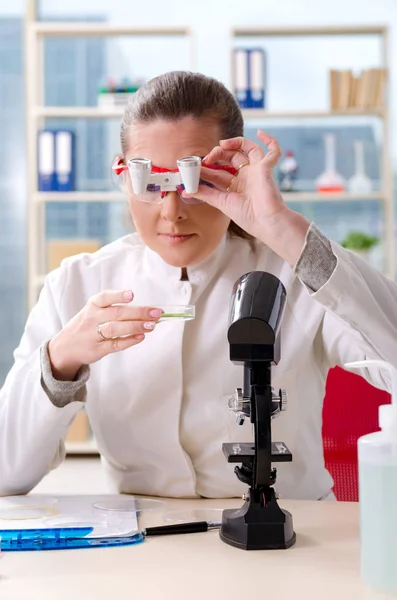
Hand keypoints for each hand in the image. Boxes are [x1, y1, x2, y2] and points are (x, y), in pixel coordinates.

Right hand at [48, 290, 162, 380]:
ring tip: (152, 325)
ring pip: (115, 329)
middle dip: (138, 312)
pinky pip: (115, 344)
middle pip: (116, 313)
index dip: (118, 295)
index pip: (104, 297)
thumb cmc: (86, 325)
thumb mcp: (93, 311)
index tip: (131, 295)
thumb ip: (115, 308)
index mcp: (93, 306)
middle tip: (156, 313)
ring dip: (135, 326)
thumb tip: (146, 310)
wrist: (65, 347)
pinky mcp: (97, 349)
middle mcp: (92, 318)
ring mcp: (94, 335)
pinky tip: (141, 336)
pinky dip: (129, 340)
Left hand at [185, 130, 309, 264]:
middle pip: (231, 157)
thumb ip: (206, 194)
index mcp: (236, 186)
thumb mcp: (223, 203)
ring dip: (234, 143)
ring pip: (247, 149)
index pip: (218, 172)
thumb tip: (186, 190)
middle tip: (206, 159)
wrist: (266, 222)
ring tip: (221, 145)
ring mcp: (257, 171)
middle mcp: (246, 177)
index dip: (206, 168)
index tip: (193, 168)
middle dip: (217, 154)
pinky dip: (270, 140)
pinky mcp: (266, 168)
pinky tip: (261, 133)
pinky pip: (273, 151)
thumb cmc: (248, 217)